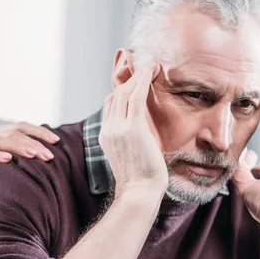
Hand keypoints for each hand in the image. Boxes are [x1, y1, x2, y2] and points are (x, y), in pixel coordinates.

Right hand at [0, 122, 59, 202]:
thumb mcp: (1, 162)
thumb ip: (18, 156)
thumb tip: (44, 158)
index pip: (22, 126)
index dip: (39, 131)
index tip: (57, 141)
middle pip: (14, 133)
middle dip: (34, 142)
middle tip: (50, 155)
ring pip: (0, 141)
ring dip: (19, 147)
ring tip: (34, 155)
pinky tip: (8, 160)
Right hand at [99, 63, 167, 198]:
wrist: (139, 192)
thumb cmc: (141, 180)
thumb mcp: (132, 157)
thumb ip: (133, 142)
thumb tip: (142, 137)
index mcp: (106, 136)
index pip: (111, 105)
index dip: (123, 91)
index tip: (137, 82)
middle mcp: (109, 129)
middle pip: (116, 95)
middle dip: (130, 79)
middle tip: (146, 67)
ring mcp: (118, 128)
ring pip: (125, 92)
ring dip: (139, 76)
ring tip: (152, 66)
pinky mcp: (132, 128)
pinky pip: (136, 95)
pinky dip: (144, 79)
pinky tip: (153, 69)